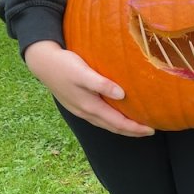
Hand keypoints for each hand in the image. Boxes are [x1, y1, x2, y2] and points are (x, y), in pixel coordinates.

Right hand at [25, 41, 154, 136]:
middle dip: (132, 131)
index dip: (135, 128)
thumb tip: (122, 95)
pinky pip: (100, 118)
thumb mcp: (83, 72)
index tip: (151, 129)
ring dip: (122, 128)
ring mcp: (81, 110)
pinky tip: (117, 116)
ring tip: (137, 127)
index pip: (118, 123)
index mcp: (90, 106)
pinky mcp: (78, 104)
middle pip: (113, 127)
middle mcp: (86, 112)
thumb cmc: (64, 65)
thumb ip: (101, 84)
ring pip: (106, 124)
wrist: (41, 62)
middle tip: (150, 131)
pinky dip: (112, 121)